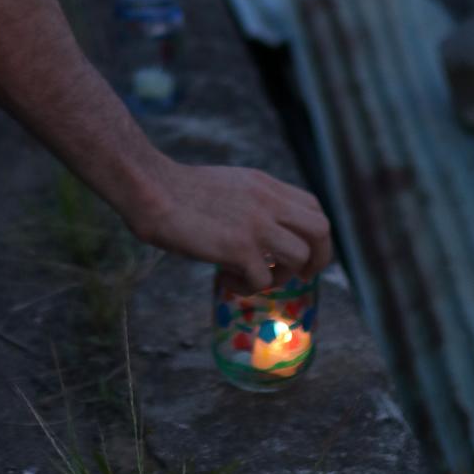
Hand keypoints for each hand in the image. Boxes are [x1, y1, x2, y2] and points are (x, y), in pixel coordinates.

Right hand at [133, 160, 331, 286]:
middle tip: (298, 276)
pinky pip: (263, 281)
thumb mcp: (229, 185)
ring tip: (252, 276)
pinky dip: (246, 287)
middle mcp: (268, 202)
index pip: (313, 207)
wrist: (152, 189)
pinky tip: (223, 278)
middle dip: (317, 259)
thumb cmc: (179, 191)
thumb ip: (254, 202)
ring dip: (281, 276)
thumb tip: (266, 231)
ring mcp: (256, 225)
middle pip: (321, 230)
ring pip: (299, 257)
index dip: (314, 236)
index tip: (302, 254)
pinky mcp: (238, 248)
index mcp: (265, 185)